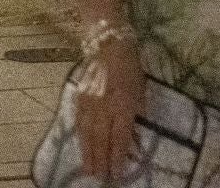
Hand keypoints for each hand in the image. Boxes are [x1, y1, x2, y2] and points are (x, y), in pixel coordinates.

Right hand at [75, 39, 142, 182]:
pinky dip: (79, 135)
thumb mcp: (141, 90)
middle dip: (100, 160)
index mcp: (123, 105)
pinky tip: (80, 144)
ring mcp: (90, 102)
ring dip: (87, 152)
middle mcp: (105, 107)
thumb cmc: (130, 67)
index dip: (117, 157)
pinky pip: (79, 120)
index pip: (119, 137)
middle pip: (101, 139)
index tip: (116, 173)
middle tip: (99, 177)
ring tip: (87, 168)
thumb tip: (133, 134)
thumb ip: (137, 113)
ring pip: (87, 132)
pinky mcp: (80, 96)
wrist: (107, 43)